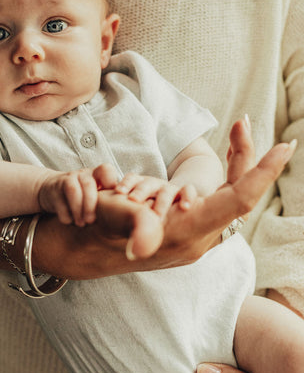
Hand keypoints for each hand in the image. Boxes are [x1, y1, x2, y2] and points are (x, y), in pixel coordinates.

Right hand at [38, 163, 116, 225]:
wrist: (51, 189)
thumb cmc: (82, 196)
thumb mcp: (96, 194)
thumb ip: (110, 200)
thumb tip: (130, 216)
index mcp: (97, 174)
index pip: (106, 170)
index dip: (110, 182)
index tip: (112, 199)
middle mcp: (83, 174)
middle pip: (88, 184)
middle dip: (90, 204)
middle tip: (91, 221)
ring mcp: (67, 179)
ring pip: (73, 190)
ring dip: (78, 209)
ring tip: (81, 224)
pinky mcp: (54, 189)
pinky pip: (59, 200)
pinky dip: (65, 214)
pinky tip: (70, 222)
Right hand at [74, 118, 295, 269]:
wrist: (87, 250)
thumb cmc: (100, 226)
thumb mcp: (112, 217)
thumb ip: (133, 226)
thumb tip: (142, 245)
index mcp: (188, 232)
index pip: (239, 200)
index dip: (263, 172)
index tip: (286, 146)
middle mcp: (200, 237)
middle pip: (242, 194)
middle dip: (249, 157)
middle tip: (244, 122)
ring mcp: (197, 236)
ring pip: (234, 197)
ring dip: (240, 164)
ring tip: (239, 132)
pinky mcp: (191, 231)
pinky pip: (222, 201)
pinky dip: (229, 177)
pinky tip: (228, 157)